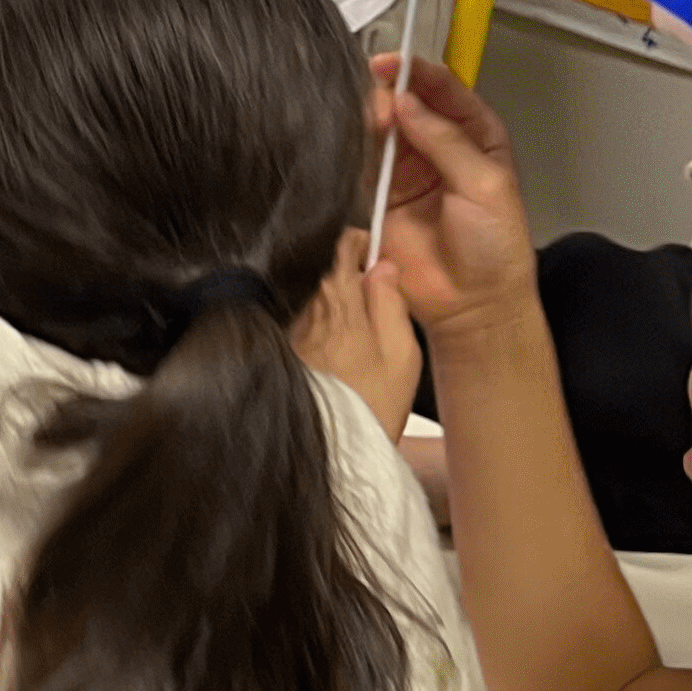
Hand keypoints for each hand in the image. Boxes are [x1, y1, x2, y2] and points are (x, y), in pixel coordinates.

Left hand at [291, 225, 420, 430]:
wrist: (335, 446)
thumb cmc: (374, 402)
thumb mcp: (402, 353)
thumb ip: (392, 303)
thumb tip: (384, 266)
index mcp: (341, 302)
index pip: (344, 249)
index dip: (363, 244)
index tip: (376, 251)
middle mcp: (311, 310)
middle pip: (335, 276)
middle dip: (358, 283)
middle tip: (383, 305)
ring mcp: (296, 331)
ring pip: (323, 303)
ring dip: (343, 310)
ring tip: (366, 341)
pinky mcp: (289, 352)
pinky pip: (313, 328)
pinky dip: (330, 334)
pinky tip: (346, 360)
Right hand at [368, 56, 540, 336]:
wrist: (472, 304)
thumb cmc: (496, 250)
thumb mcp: (485, 184)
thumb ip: (445, 140)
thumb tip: (408, 103)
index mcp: (476, 137)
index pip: (445, 90)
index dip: (419, 73)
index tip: (394, 65)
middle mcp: (438, 148)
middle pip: (408, 104)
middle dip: (391, 93)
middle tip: (378, 95)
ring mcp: (407, 171)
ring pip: (381, 129)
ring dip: (371, 119)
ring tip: (369, 119)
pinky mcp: (378, 196)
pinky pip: (360, 163)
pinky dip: (353, 149)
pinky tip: (354, 142)